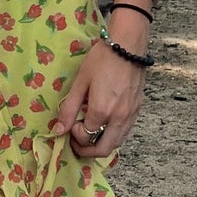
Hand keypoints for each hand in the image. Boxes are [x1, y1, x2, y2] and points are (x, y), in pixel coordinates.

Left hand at [49, 39, 146, 157]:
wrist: (128, 45)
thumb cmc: (101, 60)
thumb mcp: (80, 82)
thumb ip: (69, 109)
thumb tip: (58, 130)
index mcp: (102, 111)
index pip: (86, 137)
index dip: (75, 134)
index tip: (71, 123)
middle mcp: (118, 118)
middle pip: (103, 149)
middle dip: (87, 150)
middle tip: (77, 143)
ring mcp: (130, 115)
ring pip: (116, 143)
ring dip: (101, 144)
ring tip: (90, 133)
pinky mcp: (137, 109)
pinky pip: (125, 132)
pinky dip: (113, 135)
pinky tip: (104, 124)